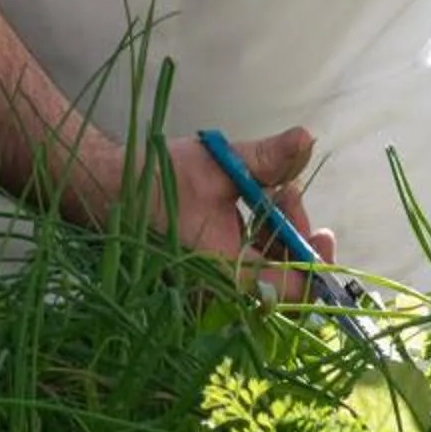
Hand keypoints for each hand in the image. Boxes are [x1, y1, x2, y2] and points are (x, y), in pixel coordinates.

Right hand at [154, 127, 334, 303]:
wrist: (107, 193)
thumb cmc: (158, 181)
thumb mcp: (217, 164)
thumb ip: (267, 159)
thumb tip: (306, 139)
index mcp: (226, 272)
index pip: (291, 289)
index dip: (315, 263)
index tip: (323, 231)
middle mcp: (222, 292)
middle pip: (285, 281)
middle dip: (296, 236)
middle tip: (287, 190)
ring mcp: (214, 290)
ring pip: (269, 275)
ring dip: (280, 235)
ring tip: (272, 189)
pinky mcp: (208, 281)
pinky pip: (250, 271)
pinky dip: (261, 241)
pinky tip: (256, 208)